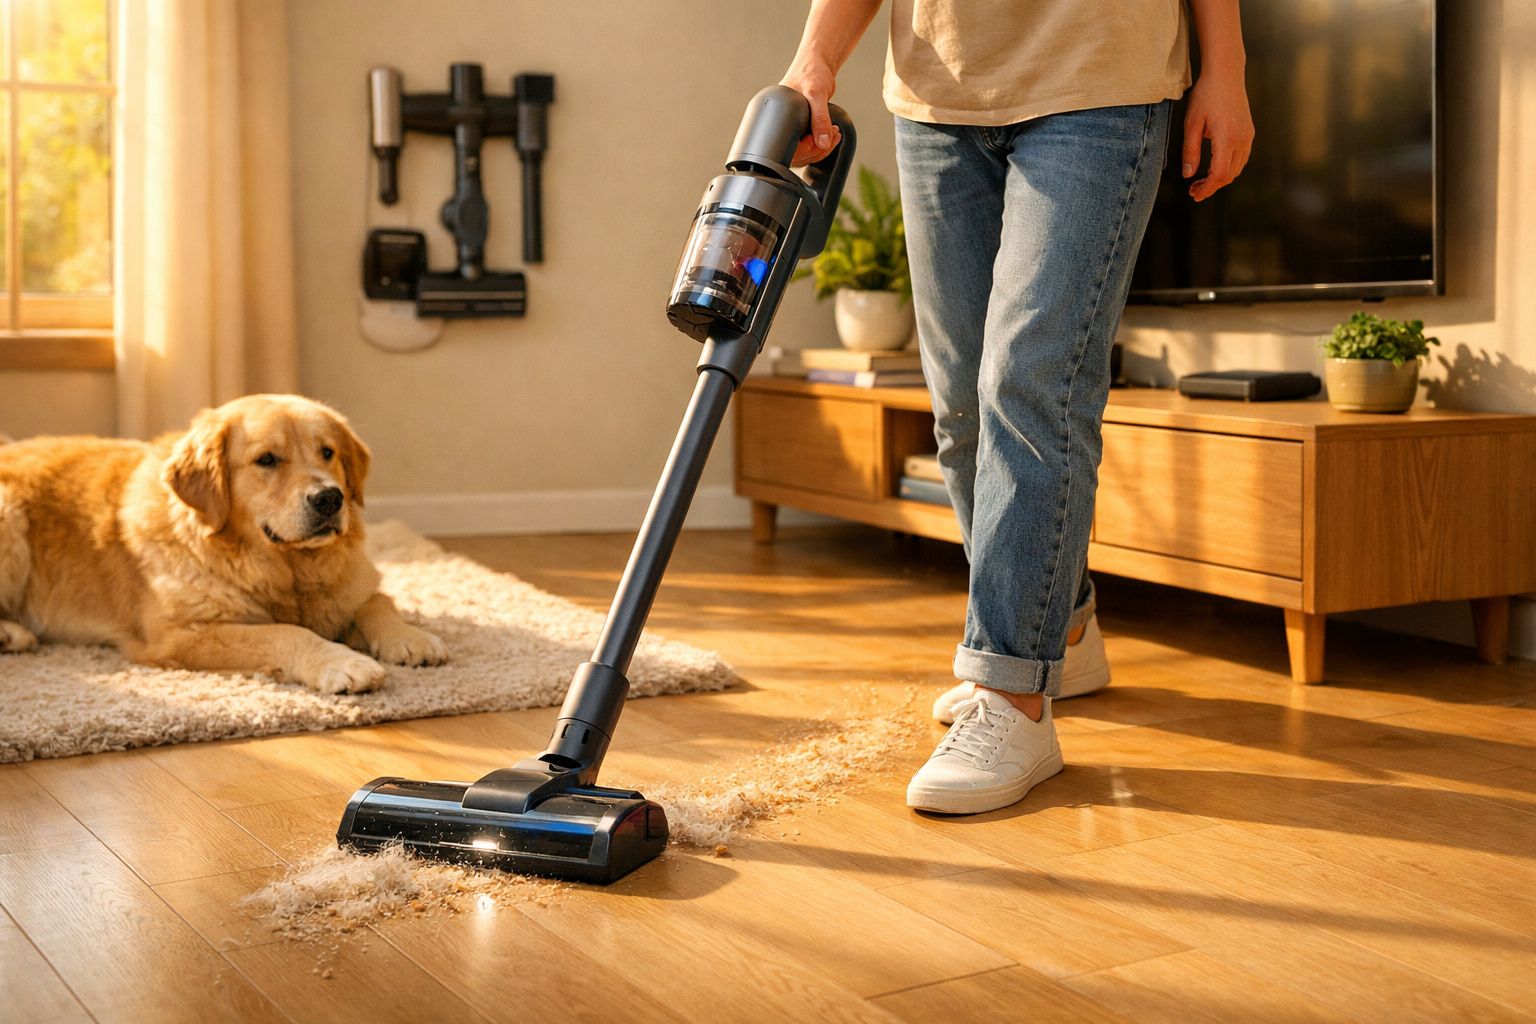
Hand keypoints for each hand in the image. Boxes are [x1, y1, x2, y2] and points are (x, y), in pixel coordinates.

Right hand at [781, 60, 842, 165]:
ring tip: (834, 133)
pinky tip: (833, 133)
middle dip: (816, 149)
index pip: (783, 148)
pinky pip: (809, 145)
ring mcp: (791, 128)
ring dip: (821, 149)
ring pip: (804, 152)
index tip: (817, 140)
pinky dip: (823, 144)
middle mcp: (781, 125)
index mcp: (775, 117)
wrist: (817, 64)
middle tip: (831, 134)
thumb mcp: (816, 94)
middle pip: (796, 154)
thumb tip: (823, 143)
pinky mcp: (800, 128)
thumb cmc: (810, 73)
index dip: (802, 149)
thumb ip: (820, 119)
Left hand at [1181, 66, 1253, 201]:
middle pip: (1229, 175)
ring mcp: (1248, 136)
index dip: (1206, 188)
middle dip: (1211, 187)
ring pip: (1237, 168)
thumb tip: (1188, 175)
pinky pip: (1242, 158)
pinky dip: (1229, 168)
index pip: (1219, 174)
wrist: (1226, 74)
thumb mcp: (1191, 123)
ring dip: (1220, 179)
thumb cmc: (1206, 95)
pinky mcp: (1249, 132)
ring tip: (1201, 181)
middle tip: (1193, 190)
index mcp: (1226, 138)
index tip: (1193, 194)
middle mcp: (1241, 139)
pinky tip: (1215, 167)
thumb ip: (1190, 150)